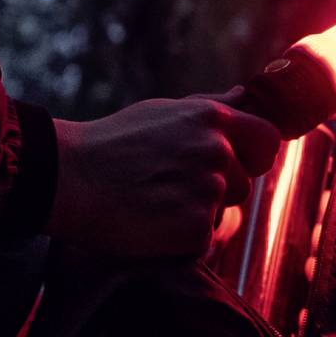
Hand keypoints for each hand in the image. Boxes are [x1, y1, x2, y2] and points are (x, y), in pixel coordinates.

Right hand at [45, 97, 282, 257]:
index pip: (267, 140)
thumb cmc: (109, 144)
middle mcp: (217, 151)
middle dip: (216, 190)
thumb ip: (209, 107)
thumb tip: (241, 95)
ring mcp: (208, 190)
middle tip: (169, 188)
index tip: (232, 165)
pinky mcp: (196, 228)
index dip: (252, 156)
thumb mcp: (161, 112)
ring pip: (222, 213)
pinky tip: (149, 225)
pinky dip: (180, 241)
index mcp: (212, 119)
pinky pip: (203, 241)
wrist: (68, 178)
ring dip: (196, 215)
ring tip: (154, 204)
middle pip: (242, 184)